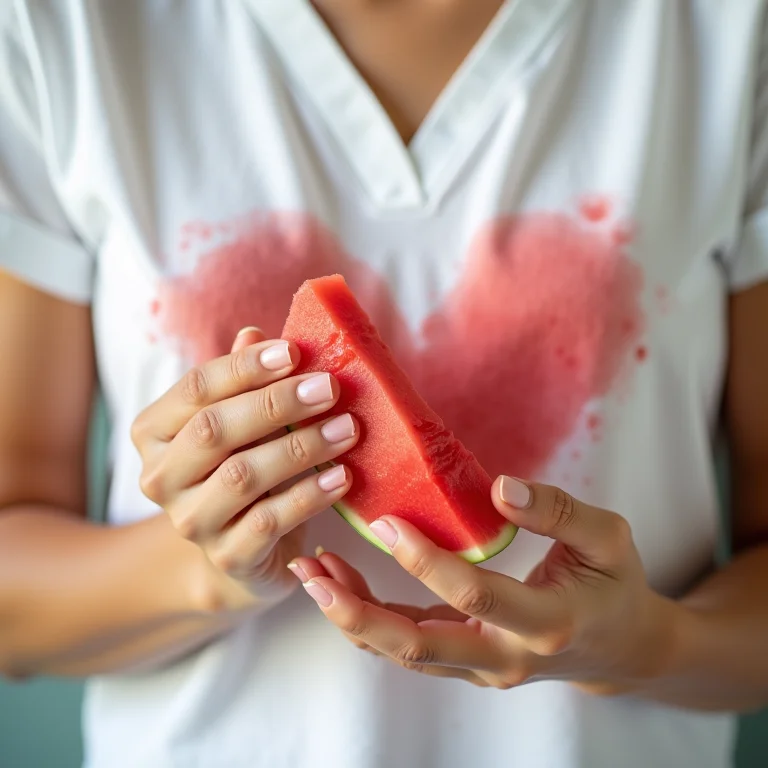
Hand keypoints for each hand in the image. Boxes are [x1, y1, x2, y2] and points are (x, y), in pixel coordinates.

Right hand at [131, 326, 358, 609]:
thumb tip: (254, 332)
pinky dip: (309, 495)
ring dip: (302, 447)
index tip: (295, 351)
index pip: (197, 388)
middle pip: (215, 428)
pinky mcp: (226, 556)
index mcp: (155, 431)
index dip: (246, 367)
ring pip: (242, 475)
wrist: (241, 554)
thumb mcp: (242, 424)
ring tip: (348, 428)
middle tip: (330, 387)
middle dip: (277, 403)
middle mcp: (160, 477)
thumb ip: (244, 383)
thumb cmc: (243, 470)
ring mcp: (190, 521)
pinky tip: (341, 476)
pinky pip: (269, 521)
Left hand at [289, 477, 677, 691]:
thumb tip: (502, 488)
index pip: (474, 595)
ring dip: (353, 618)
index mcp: (545, 624)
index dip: (426, 560)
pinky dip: (369, 621)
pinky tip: (340, 585)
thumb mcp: (608, 537)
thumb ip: (558, 511)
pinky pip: (409, 646)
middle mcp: (505, 658)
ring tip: (311, 576)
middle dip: (360, 614)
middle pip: (419, 648)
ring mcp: (481, 668)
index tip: (387, 521)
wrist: (621, 648)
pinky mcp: (465, 662)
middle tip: (315, 574)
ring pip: (404, 653)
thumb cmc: (616, 584)